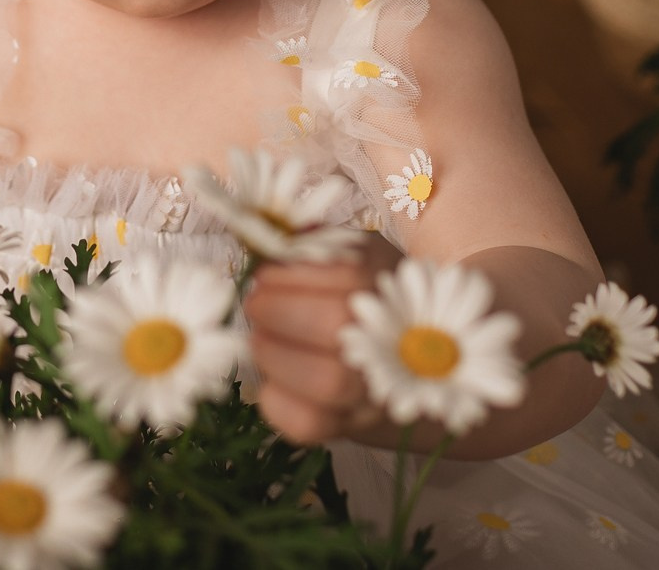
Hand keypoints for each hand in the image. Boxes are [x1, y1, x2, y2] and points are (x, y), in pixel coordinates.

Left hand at [243, 233, 399, 445]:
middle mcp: (394, 340)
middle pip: (338, 326)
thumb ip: (314, 242)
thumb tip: (264, 232)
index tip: (266, 274)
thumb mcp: (351, 255)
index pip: (349, 275)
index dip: (295, 274)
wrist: (402, 364)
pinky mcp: (350, 427)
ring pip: (328, 382)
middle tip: (255, 305)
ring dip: (276, 356)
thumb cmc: (363, 297)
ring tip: (259, 340)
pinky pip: (310, 425)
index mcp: (393, 287)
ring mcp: (375, 390)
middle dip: (280, 312)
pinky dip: (277, 402)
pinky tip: (270, 380)